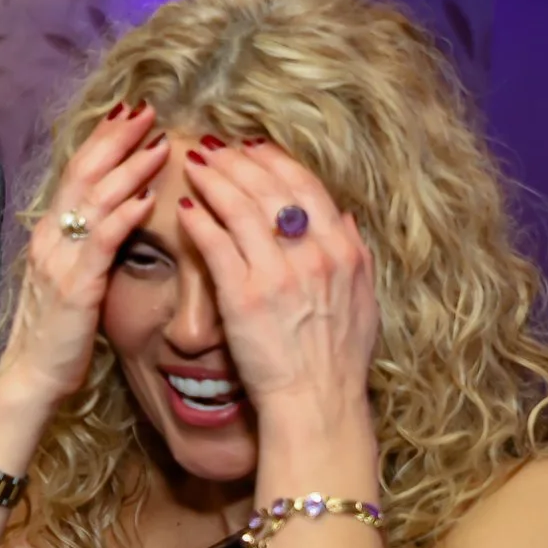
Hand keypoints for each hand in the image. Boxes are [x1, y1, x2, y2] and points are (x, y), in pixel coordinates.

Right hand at [0, 103, 169, 401]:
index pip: (77, 170)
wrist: (34, 373)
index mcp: (50, 231)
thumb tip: (119, 209)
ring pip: (94, 201)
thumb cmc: (60, 327)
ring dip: (129, 169)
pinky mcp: (75, 287)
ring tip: (159, 144)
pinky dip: (123, 216)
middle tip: (148, 109)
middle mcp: (50, 237)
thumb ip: (89, 240)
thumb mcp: (73, 273)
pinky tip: (146, 199)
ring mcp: (59, 260)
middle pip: (83, 173)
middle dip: (117, 138)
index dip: (103, 138)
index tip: (131, 111)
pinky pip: (100, 243)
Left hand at [175, 141, 378, 431]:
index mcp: (342, 250)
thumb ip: (355, 254)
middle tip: (214, 146)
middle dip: (238, 160)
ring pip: (240, 207)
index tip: (253, 147)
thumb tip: (343, 218)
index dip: (274, 160)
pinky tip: (184, 208)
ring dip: (214, 179)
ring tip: (194, 164)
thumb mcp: (364, 300)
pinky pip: (216, 245)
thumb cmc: (338, 359)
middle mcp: (313, 255)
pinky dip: (199, 221)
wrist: (317, 401)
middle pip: (269, 188)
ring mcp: (277, 274)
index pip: (305, 187)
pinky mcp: (243, 297)